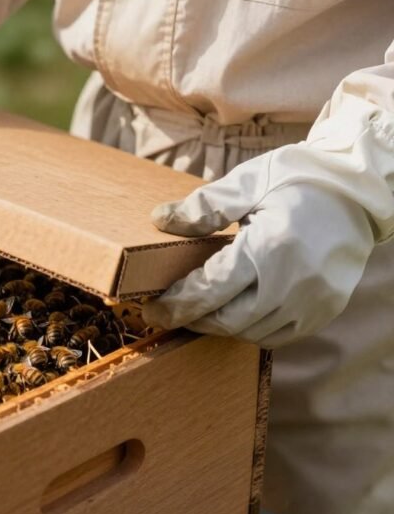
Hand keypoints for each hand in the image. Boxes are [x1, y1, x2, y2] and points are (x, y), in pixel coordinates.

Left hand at [142, 148, 375, 347]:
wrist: (362, 189)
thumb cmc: (300, 178)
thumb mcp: (248, 182)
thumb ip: (204, 206)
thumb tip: (160, 220)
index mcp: (269, 246)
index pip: (210, 290)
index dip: (177, 305)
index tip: (153, 311)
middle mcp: (293, 282)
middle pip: (227, 320)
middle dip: (193, 320)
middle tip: (168, 313)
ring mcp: (313, 301)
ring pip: (251, 332)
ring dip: (221, 326)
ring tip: (199, 312)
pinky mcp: (325, 309)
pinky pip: (279, 335)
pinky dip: (252, 329)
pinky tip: (237, 312)